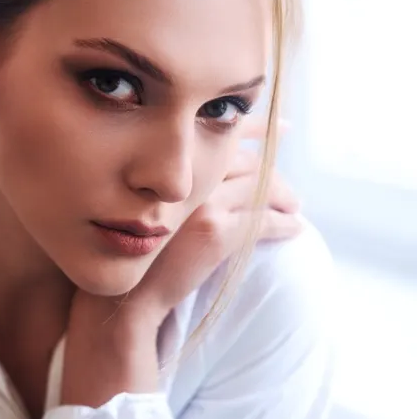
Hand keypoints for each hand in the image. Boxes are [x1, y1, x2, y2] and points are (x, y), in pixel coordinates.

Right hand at [80, 117, 302, 330]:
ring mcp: (201, 201)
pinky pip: (261, 221)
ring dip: (283, 197)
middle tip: (289, 191)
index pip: (224, 135)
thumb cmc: (136, 252)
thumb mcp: (154, 206)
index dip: (260, 127)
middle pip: (248, 161)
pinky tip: (295, 229)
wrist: (124, 293)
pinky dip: (284, 225)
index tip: (285, 126)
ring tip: (294, 208)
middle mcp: (185, 174)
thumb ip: (180, 186)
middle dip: (274, 172)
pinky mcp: (214, 232)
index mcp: (173, 162)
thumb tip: (212, 181)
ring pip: (259, 188)